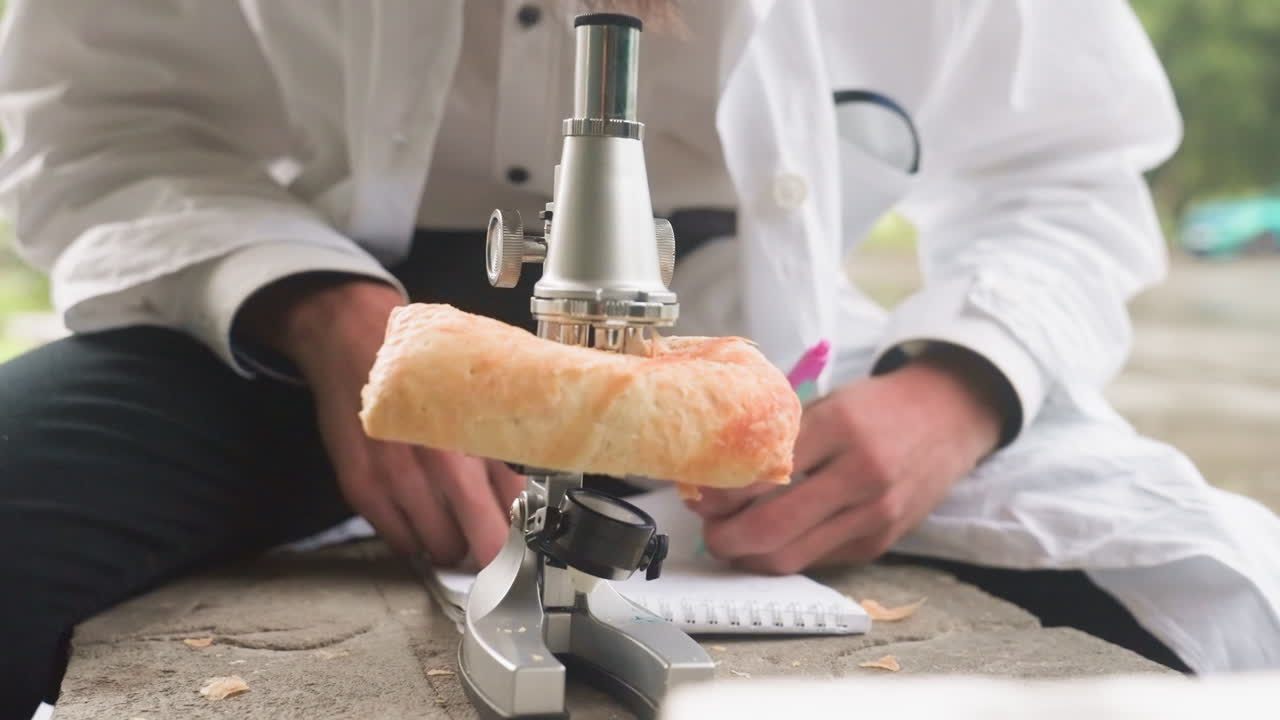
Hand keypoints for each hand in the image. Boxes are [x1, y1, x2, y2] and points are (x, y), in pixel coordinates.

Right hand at [239, 277, 523, 567]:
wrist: (354, 335)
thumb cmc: (416, 364)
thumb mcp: (474, 391)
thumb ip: (498, 436)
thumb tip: (527, 480)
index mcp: (477, 433)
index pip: (516, 505)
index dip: (525, 530)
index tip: (525, 538)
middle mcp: (441, 460)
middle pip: (483, 539)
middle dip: (493, 553)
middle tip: (492, 550)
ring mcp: (399, 477)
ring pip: (442, 547)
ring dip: (452, 547)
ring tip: (453, 531)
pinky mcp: (363, 487)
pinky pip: (400, 541)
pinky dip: (413, 541)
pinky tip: (418, 522)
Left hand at [688, 350, 1006, 573]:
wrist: (950, 416)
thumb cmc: (877, 407)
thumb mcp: (829, 404)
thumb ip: (781, 438)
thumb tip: (719, 477)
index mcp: (840, 427)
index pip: (763, 474)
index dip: (722, 495)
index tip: (698, 496)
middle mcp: (861, 475)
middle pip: (771, 528)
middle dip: (726, 538)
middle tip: (707, 530)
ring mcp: (875, 514)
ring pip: (791, 557)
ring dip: (749, 556)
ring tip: (729, 540)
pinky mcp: (882, 541)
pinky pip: (818, 560)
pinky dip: (785, 554)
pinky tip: (768, 541)